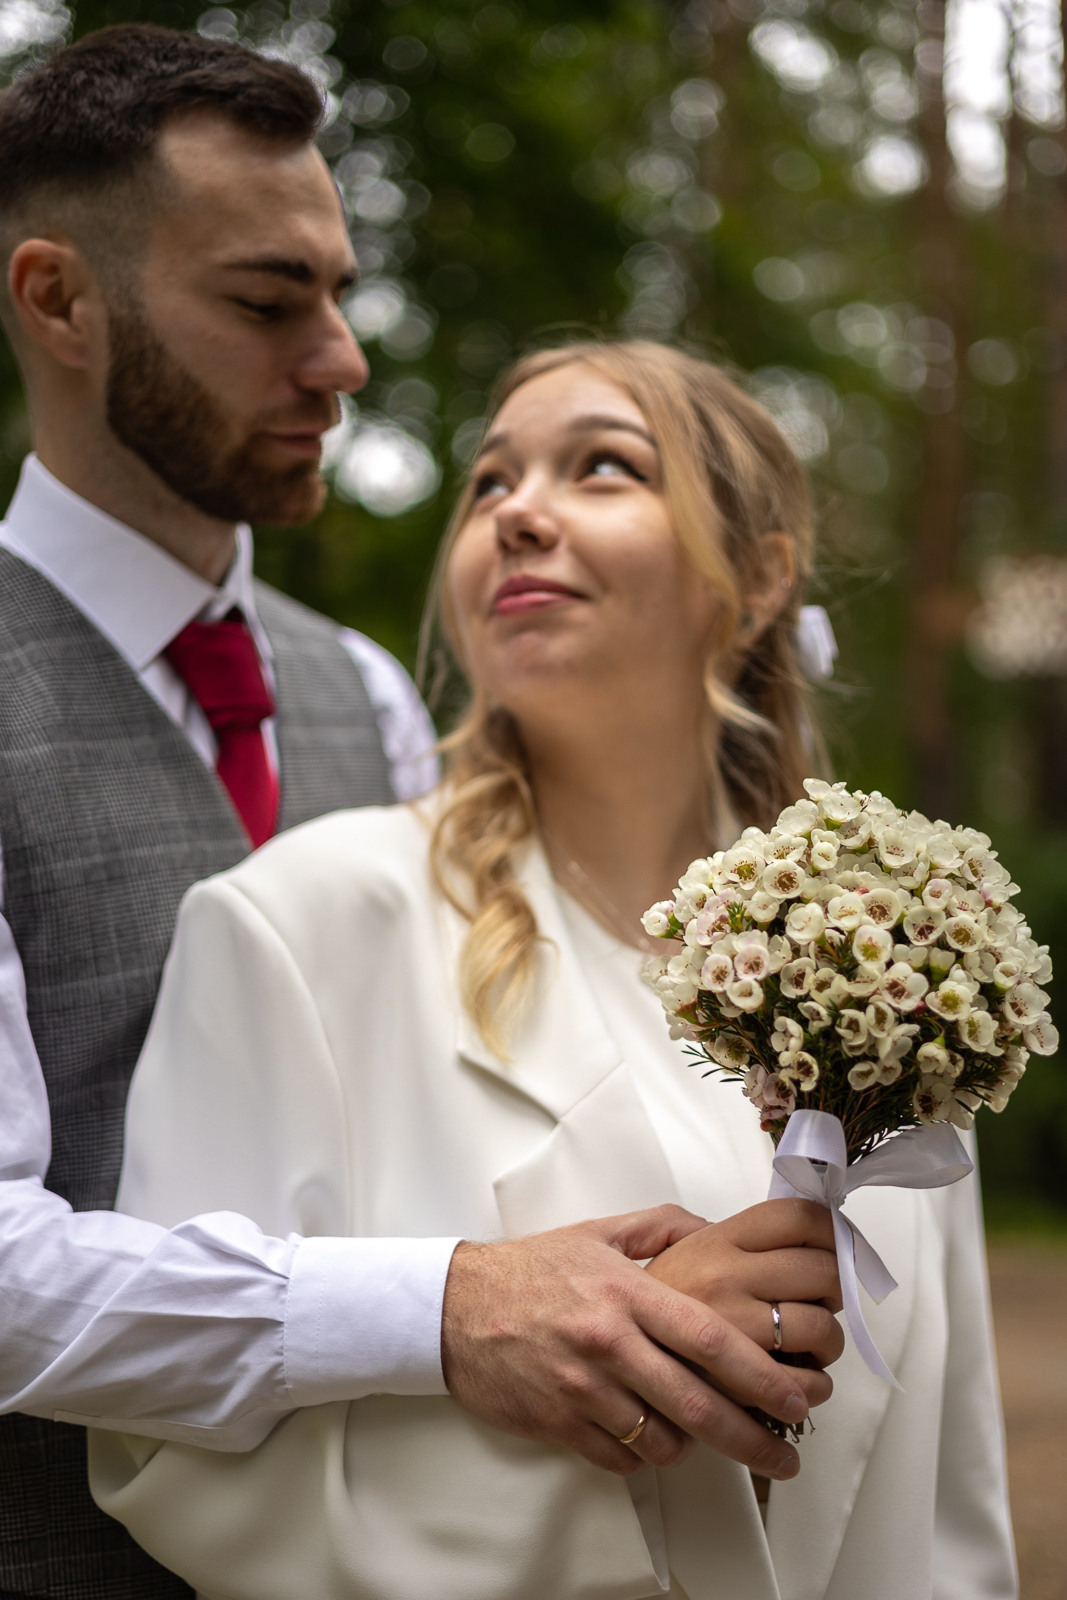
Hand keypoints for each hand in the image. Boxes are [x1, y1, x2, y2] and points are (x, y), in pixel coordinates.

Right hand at [440, 1204, 816, 1481]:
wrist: (455, 1307)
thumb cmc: (529, 1271)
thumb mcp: (596, 1233)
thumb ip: (659, 1227)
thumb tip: (711, 1228)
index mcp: (625, 1292)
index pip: (709, 1338)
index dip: (759, 1373)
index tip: (793, 1394)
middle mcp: (608, 1342)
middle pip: (699, 1404)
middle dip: (753, 1436)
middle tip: (783, 1453)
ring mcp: (582, 1388)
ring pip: (664, 1438)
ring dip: (695, 1445)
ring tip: (710, 1438)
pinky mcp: (558, 1422)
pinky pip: (621, 1458)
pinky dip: (644, 1456)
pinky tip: (652, 1439)